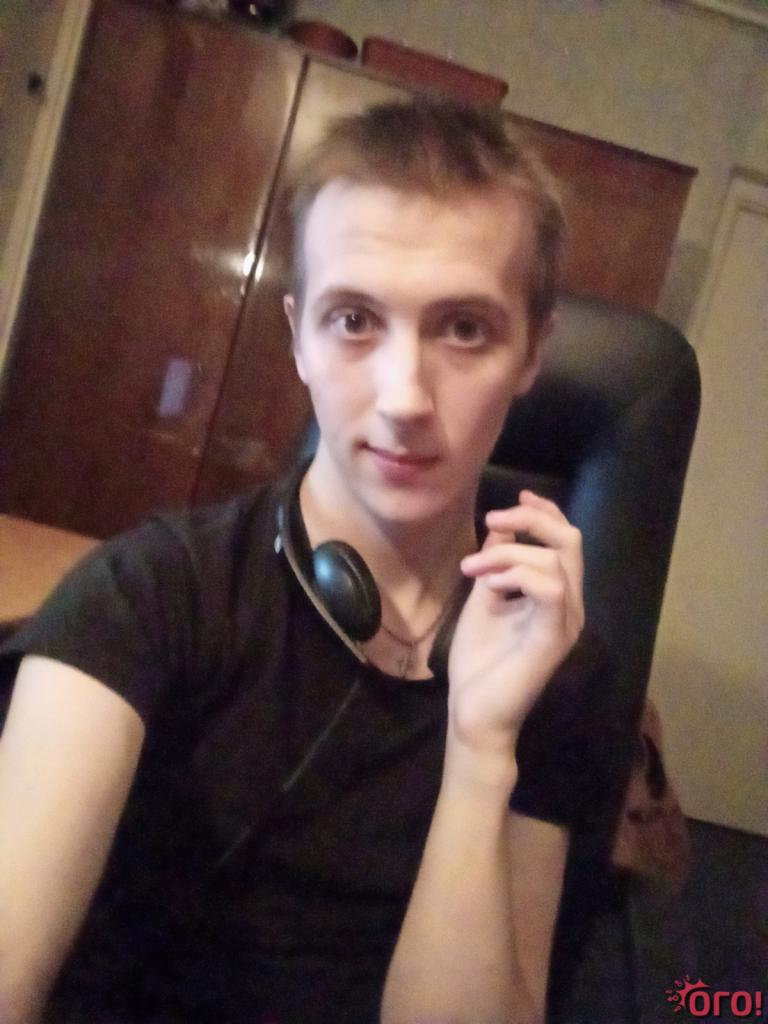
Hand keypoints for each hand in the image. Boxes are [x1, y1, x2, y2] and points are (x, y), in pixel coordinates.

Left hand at [447, 490, 583, 756]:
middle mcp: (570, 606)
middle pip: (570, 541)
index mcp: (557, 596)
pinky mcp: (554, 639)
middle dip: (531, 520)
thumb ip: (497, 563)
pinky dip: (518, 575)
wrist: (474, 711)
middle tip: (492, 520)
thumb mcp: (485, 598)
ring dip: (509, 553)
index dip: (545, 513)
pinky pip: (551, 590)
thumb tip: (502, 527)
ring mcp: (565, 623)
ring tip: (473, 569)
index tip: (516, 499)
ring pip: (556, 561)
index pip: (565, 542)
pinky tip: (490, 584)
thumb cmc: (479, 660)